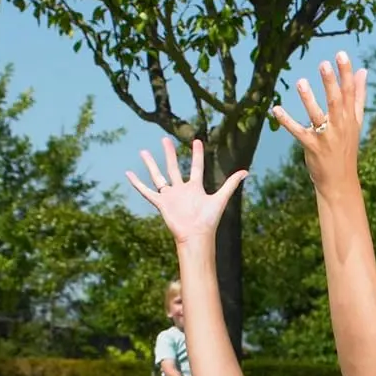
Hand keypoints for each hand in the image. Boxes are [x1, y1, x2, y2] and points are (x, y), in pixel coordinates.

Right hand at [127, 137, 247, 246]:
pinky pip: (147, 191)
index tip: (196, 141)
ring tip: (143, 152)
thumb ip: (231, 184)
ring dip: (151, 164)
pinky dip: (137, 183)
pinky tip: (129, 173)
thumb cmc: (209, 220)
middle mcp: (181, 190)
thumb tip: (246, 171)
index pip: (195, 166)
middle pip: (173, 167)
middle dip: (169, 153)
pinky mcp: (161, 203)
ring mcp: (170, 196)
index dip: (197, 154)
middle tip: (165, 139)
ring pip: (158, 176)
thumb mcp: (221, 198)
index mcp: (195, 187)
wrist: (195, 236)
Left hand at [272, 52, 366, 192]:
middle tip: (324, 64)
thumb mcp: (355, 121)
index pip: (350, 93)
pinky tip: (276, 109)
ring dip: (309, 100)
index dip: (346, 73)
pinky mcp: (312, 147)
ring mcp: (326, 138)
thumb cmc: (346, 148)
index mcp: (350, 118)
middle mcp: (340, 126)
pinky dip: (287, 121)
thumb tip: (363, 71)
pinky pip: (298, 132)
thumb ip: (358, 96)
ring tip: (301, 82)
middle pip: (336, 102)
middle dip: (331, 83)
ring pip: (317, 116)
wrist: (340, 181)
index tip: (341, 55)